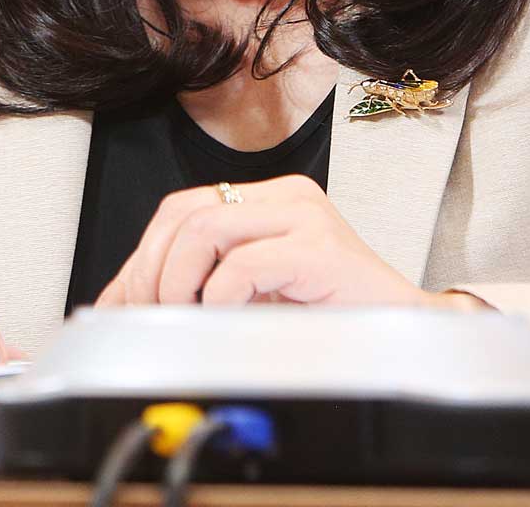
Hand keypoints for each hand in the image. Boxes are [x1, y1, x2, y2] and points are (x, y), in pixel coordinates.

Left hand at [95, 175, 484, 310]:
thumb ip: (202, 286)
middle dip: (150, 269)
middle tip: (145, 316)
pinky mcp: (321, 248)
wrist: (410, 333)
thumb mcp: (255, 295)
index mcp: (267, 200)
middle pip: (184, 211)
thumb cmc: (335, 316)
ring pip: (205, 226)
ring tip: (182, 318)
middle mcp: (285, 196)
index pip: (181, 211)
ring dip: (178, 280)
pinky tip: (223, 319)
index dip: (141, 258)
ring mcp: (304, 216)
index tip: (119, 304)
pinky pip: (245, 263)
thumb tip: (125, 302)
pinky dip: (220, 295)